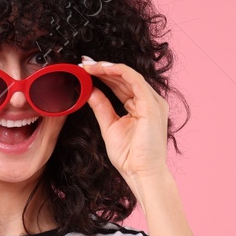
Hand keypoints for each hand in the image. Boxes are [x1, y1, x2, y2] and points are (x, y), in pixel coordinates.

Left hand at [80, 57, 170, 182]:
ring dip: (107, 68)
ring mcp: (153, 102)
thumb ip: (101, 107)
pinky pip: (135, 80)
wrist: (141, 173)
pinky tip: (102, 69)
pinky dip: (118, 72)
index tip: (84, 69)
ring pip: (129, 75)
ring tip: (88, 65)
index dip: (103, 75)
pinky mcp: (152, 105)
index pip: (121, 84)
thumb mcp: (109, 126)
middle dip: (102, 68)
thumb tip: (90, 90)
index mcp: (141, 105)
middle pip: (124, 78)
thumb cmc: (129, 156)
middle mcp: (149, 101)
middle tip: (83, 62)